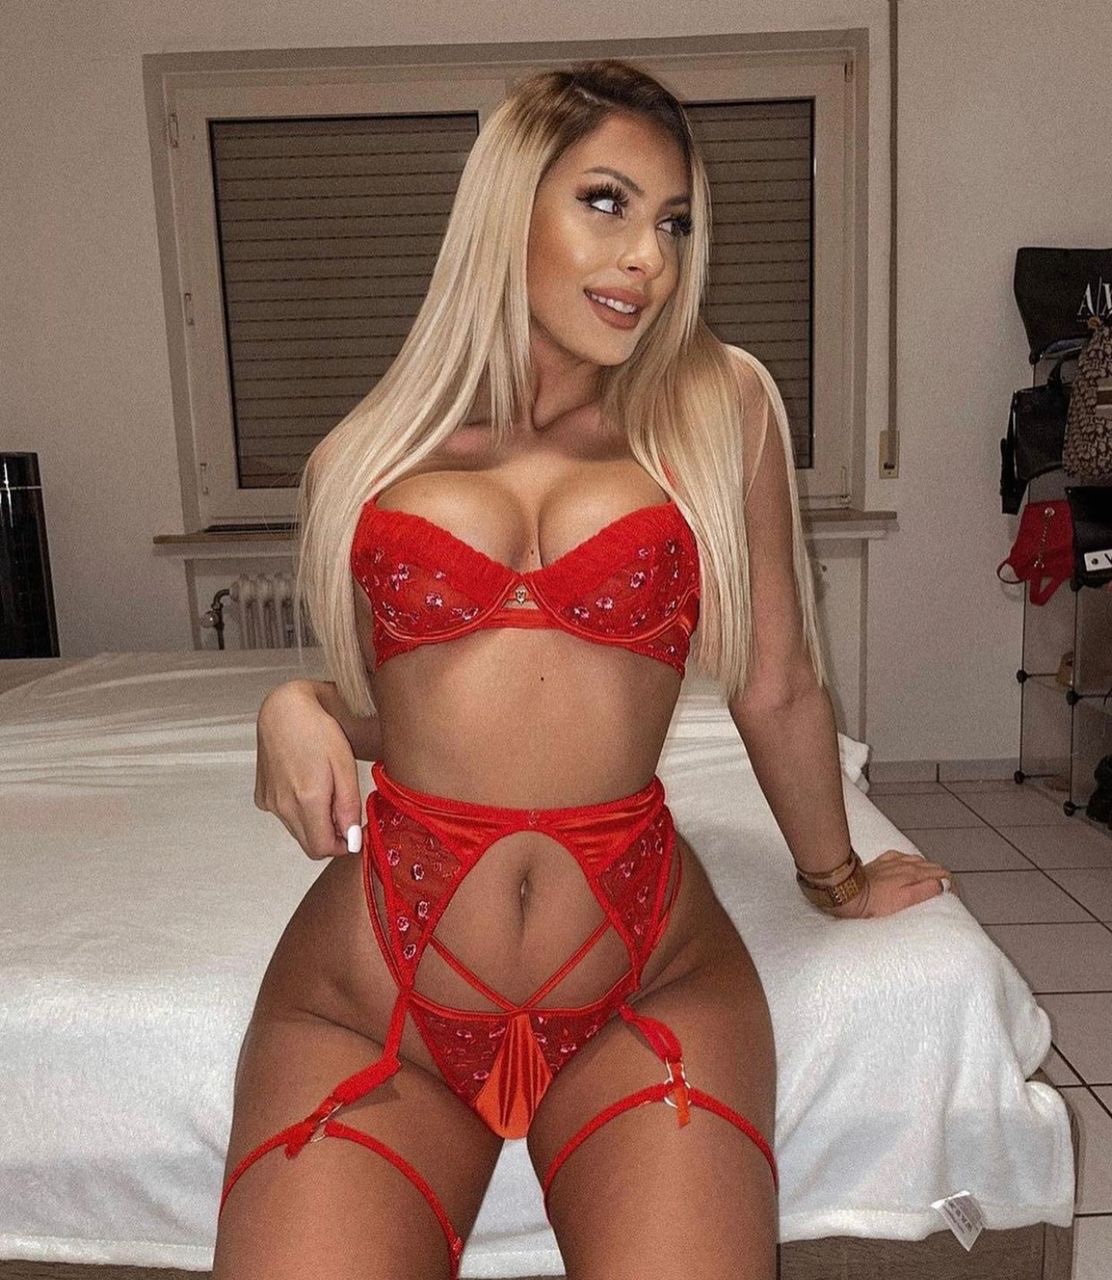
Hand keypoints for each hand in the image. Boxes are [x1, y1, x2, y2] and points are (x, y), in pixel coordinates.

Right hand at [254, 680, 364, 859]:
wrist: (284, 710)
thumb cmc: (318, 731)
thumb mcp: (345, 766)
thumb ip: (348, 807)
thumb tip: (352, 841)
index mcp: (307, 801)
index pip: (323, 849)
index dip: (343, 846)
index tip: (355, 831)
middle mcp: (283, 806)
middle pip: (310, 845)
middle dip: (330, 836)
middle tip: (343, 809)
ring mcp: (270, 802)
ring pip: (297, 831)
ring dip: (314, 822)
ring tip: (325, 789)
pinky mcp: (262, 795)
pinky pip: (284, 816)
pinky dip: (297, 809)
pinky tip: (304, 783)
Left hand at [826, 849, 954, 919]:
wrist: (849, 893)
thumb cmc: (876, 902)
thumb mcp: (906, 901)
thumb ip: (926, 890)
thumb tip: (943, 884)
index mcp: (914, 873)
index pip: (942, 873)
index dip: (951, 884)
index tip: (952, 896)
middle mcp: (906, 863)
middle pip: (932, 865)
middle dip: (942, 877)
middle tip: (945, 891)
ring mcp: (893, 860)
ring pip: (919, 860)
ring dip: (928, 869)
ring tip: (931, 881)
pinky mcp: (882, 861)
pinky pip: (902, 857)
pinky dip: (911, 862)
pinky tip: (908, 867)